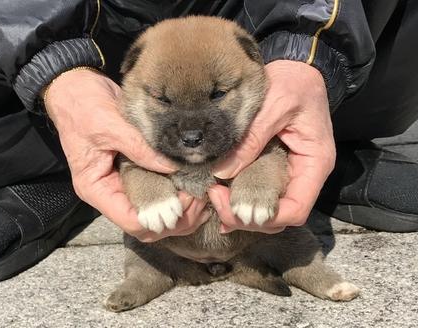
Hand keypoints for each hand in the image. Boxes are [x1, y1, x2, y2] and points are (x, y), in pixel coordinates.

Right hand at [44, 68, 207, 241]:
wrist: (75, 88)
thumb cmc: (84, 107)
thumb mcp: (111, 127)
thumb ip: (141, 149)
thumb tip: (174, 168)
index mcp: (96, 189)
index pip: (131, 222)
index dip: (160, 219)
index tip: (184, 201)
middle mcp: (110, 192)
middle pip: (147, 225)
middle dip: (175, 219)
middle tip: (199, 199)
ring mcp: (122, 184)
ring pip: (155, 213)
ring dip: (179, 210)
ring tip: (200, 193)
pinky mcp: (134, 172)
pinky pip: (157, 191)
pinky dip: (176, 194)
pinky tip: (194, 186)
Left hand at [209, 60, 335, 233]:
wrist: (300, 69)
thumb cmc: (294, 83)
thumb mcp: (273, 105)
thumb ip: (251, 140)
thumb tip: (220, 173)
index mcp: (314, 163)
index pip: (296, 210)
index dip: (265, 217)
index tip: (232, 205)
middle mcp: (305, 174)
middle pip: (281, 217)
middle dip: (247, 217)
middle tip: (215, 197)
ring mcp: (291, 172)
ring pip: (270, 209)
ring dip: (242, 211)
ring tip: (214, 197)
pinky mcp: (277, 167)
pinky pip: (262, 193)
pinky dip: (241, 199)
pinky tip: (221, 196)